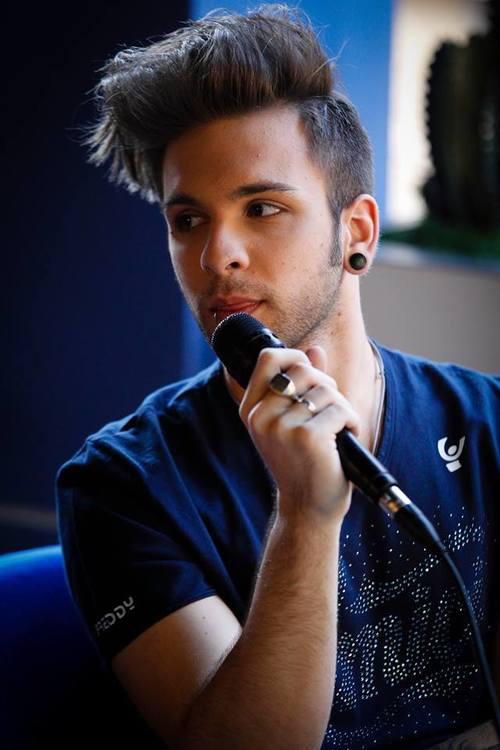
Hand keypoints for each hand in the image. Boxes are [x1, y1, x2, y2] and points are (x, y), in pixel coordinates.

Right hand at [238, 346, 359, 524]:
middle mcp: (260, 417)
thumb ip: (303, 385)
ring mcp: (281, 427)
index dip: (294, 357)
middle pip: (303, 370)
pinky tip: (345, 439)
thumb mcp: (295, 420)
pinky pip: (340, 408)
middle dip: (327, 386)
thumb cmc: (304, 463)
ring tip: (337, 430)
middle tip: (330, 412)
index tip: (310, 375)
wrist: (308, 507)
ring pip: (326, 389)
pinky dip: (352, 421)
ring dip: (342, 407)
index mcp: (251, 410)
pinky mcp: (306, 437)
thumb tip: (314, 350)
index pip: (268, 358)